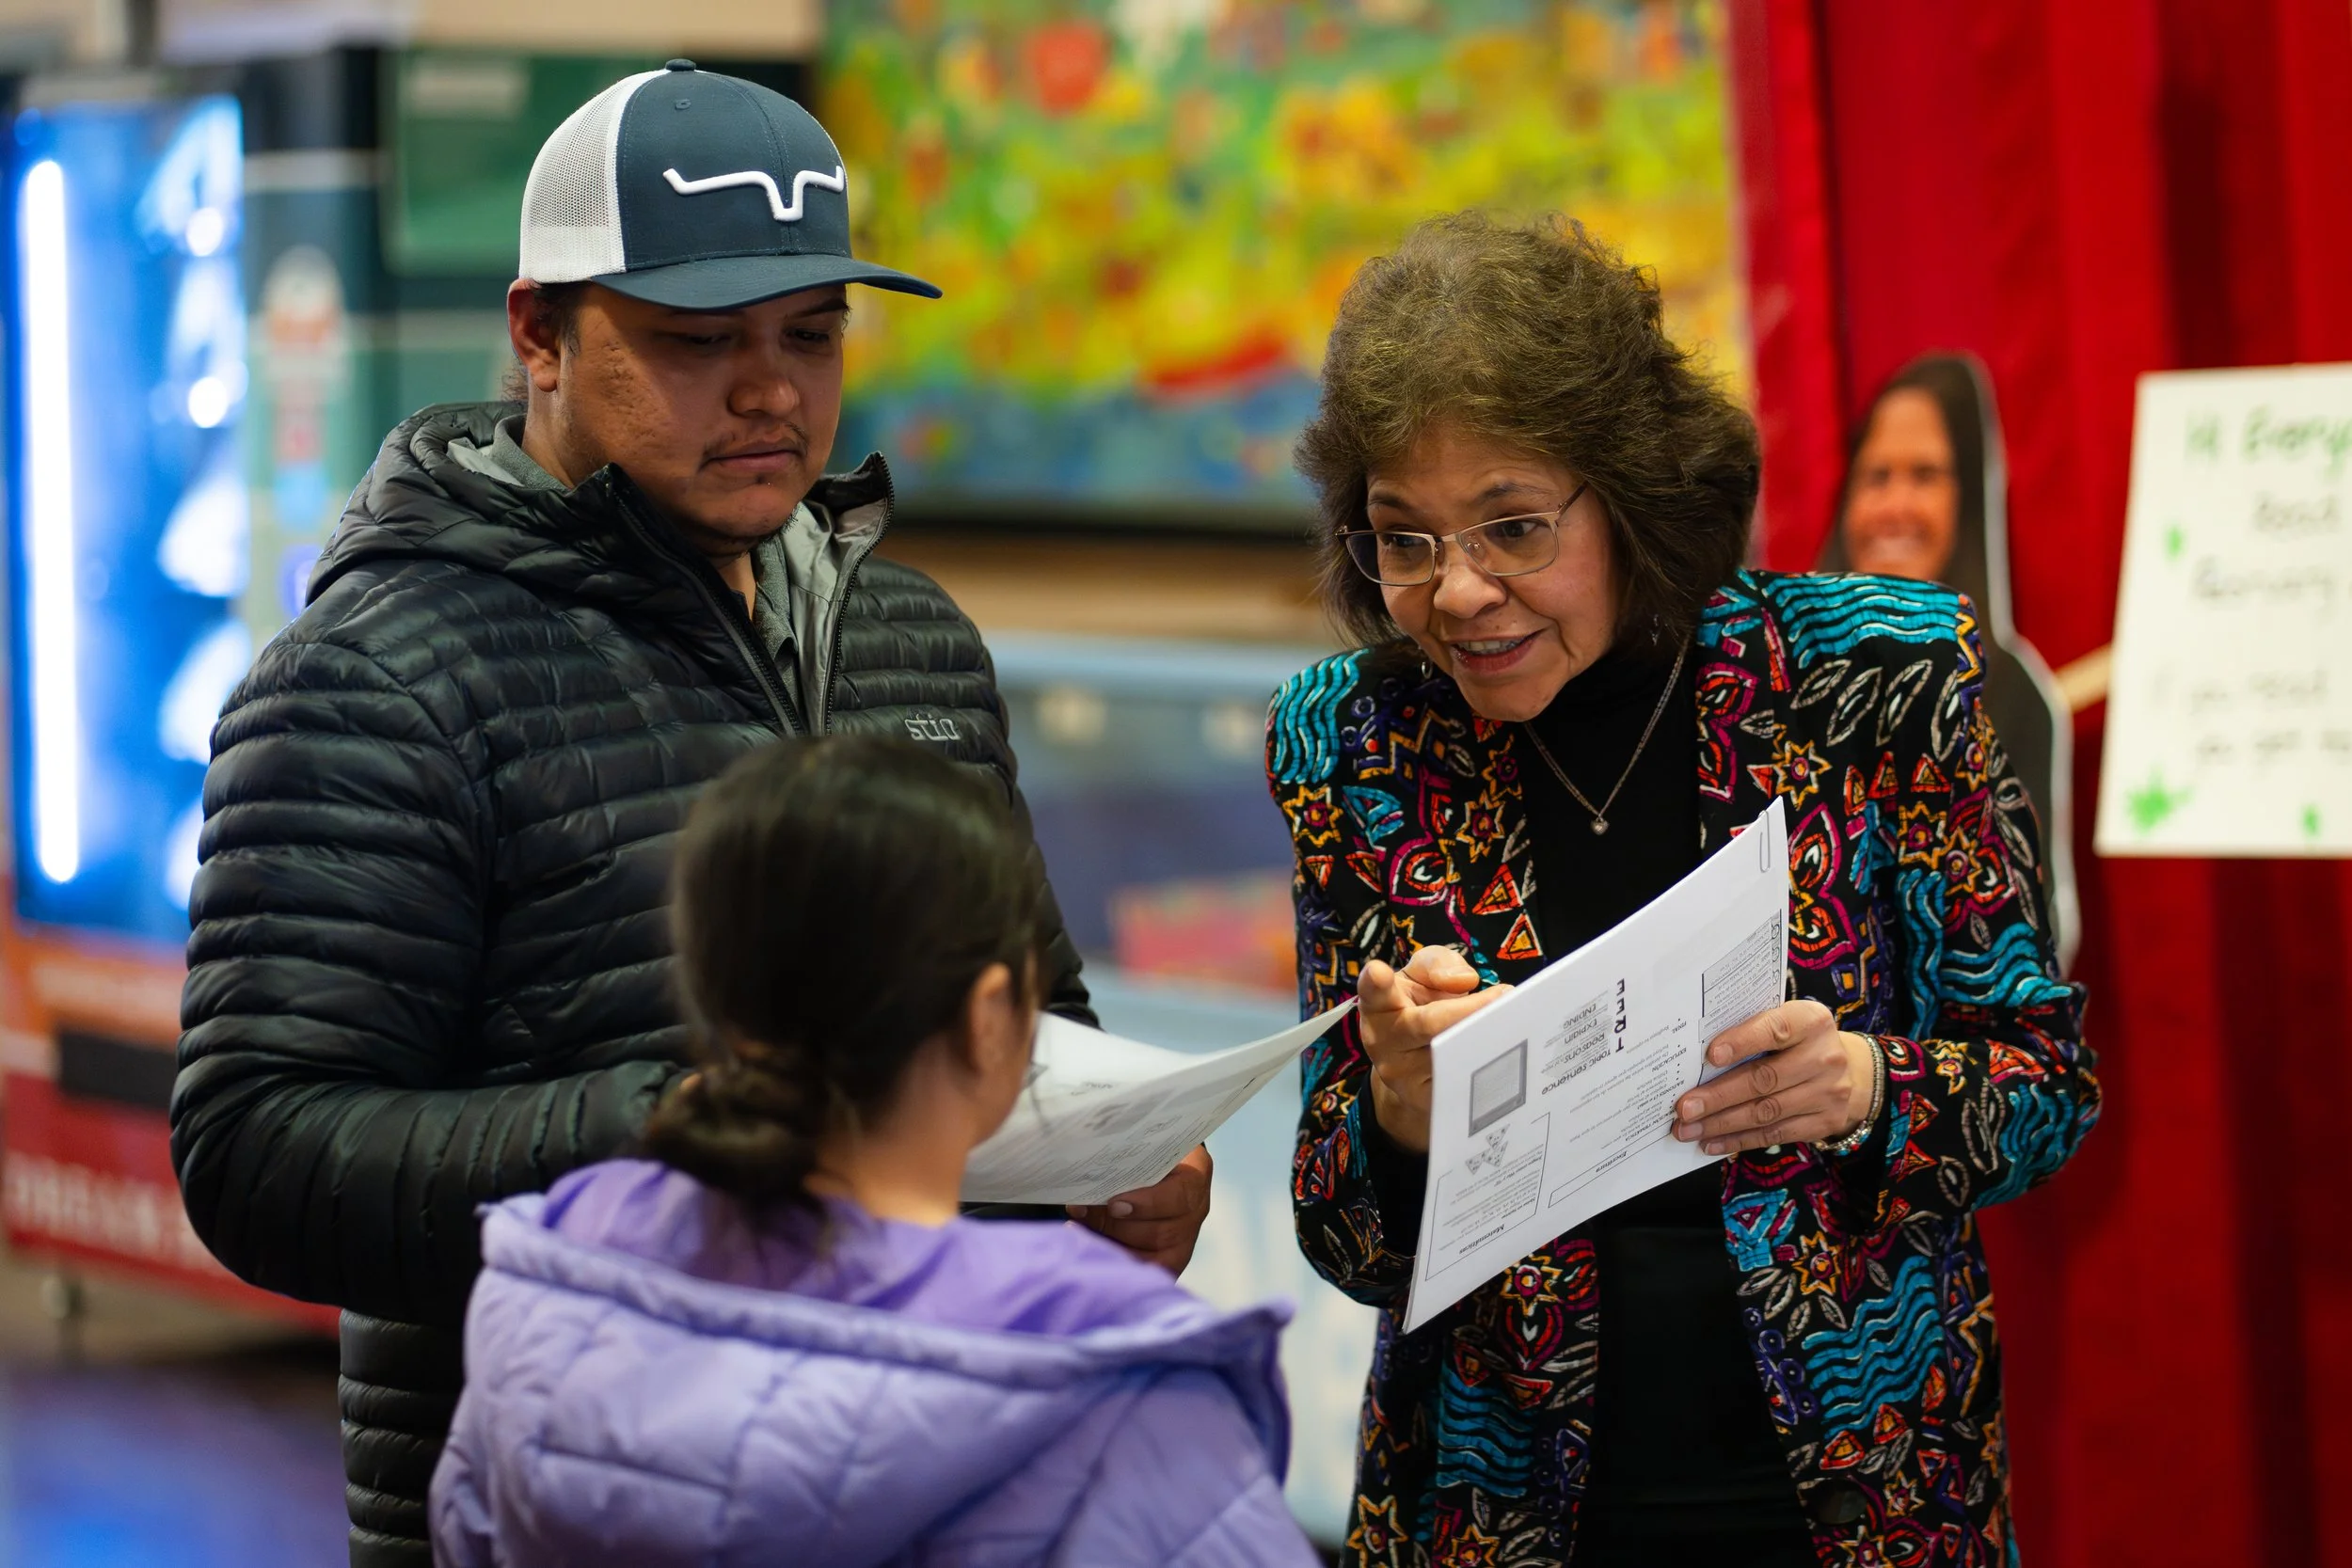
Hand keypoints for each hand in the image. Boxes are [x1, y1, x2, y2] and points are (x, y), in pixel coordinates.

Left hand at [1067, 1144, 1211, 1274]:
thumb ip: (1121, 1160)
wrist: (1156, 1167)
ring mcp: (1185, 1240)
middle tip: (1082, 1212)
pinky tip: (1091, 1250)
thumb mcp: (1139, 1148)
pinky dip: (1117, 1261)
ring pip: (1151, 1254)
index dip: (1147, 1204)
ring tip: (1078, 1227)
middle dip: (1117, 1226)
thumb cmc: (1145, 1152)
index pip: (1179, 1195)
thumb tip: (1084, 1181)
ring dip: (1111, 1242)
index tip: (1114, 1204)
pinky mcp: (1170, 1261)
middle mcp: (1196, 1210)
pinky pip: (1146, 1270)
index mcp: (1194, 1175)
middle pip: (1162, 1231)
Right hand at [1358, 946, 1512, 1154]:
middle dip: (1468, 1010)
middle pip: (1428, 1025)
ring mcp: (1403, 1077)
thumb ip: (1437, 965)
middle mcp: (1382, 1042)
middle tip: (1505, 996)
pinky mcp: (1426, 1101)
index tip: (1379, 972)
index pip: (1373, 992)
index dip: (1375, 983)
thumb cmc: (1418, 1008)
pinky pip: (1463, 1081)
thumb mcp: (1420, 977)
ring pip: (1451, 1056)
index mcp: (1378, 1005)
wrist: (1410, 1066)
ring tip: (1513, 1021)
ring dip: (1486, 1038)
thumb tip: (1465, 981)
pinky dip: (1488, 1064)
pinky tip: (1507, 1050)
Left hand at [1672, 1000, 1873, 1154]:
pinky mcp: (1825, 1123)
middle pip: (1764, 1079)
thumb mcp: (1784, 1023)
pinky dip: (1739, 1140)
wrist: (1846, 1070)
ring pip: (1766, 1113)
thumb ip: (1751, 1031)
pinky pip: (1775, 1135)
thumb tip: (1695, 1058)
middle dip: (1718, 1096)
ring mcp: (1829, 1093)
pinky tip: (1711, 1143)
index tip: (1710, 1055)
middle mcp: (1825, 1057)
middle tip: (1684, 1108)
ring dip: (1721, 1124)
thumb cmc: (1797, 1042)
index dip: (1742, 1042)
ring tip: (1687, 1130)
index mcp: (1811, 1022)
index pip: (1775, 1029)